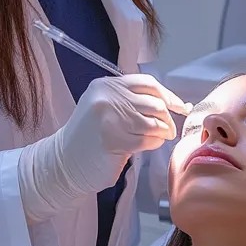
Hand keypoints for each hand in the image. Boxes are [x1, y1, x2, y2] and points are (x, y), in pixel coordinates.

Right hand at [18, 74, 189, 222]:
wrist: (64, 162)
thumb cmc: (90, 136)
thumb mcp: (106, 107)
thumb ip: (131, 100)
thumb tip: (173, 102)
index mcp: (106, 85)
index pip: (147, 83)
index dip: (168, 95)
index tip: (181, 106)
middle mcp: (106, 97)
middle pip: (154, 103)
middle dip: (167, 118)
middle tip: (168, 129)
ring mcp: (109, 118)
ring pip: (153, 122)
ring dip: (161, 132)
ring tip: (158, 138)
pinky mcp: (113, 140)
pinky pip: (147, 140)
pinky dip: (154, 143)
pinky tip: (148, 145)